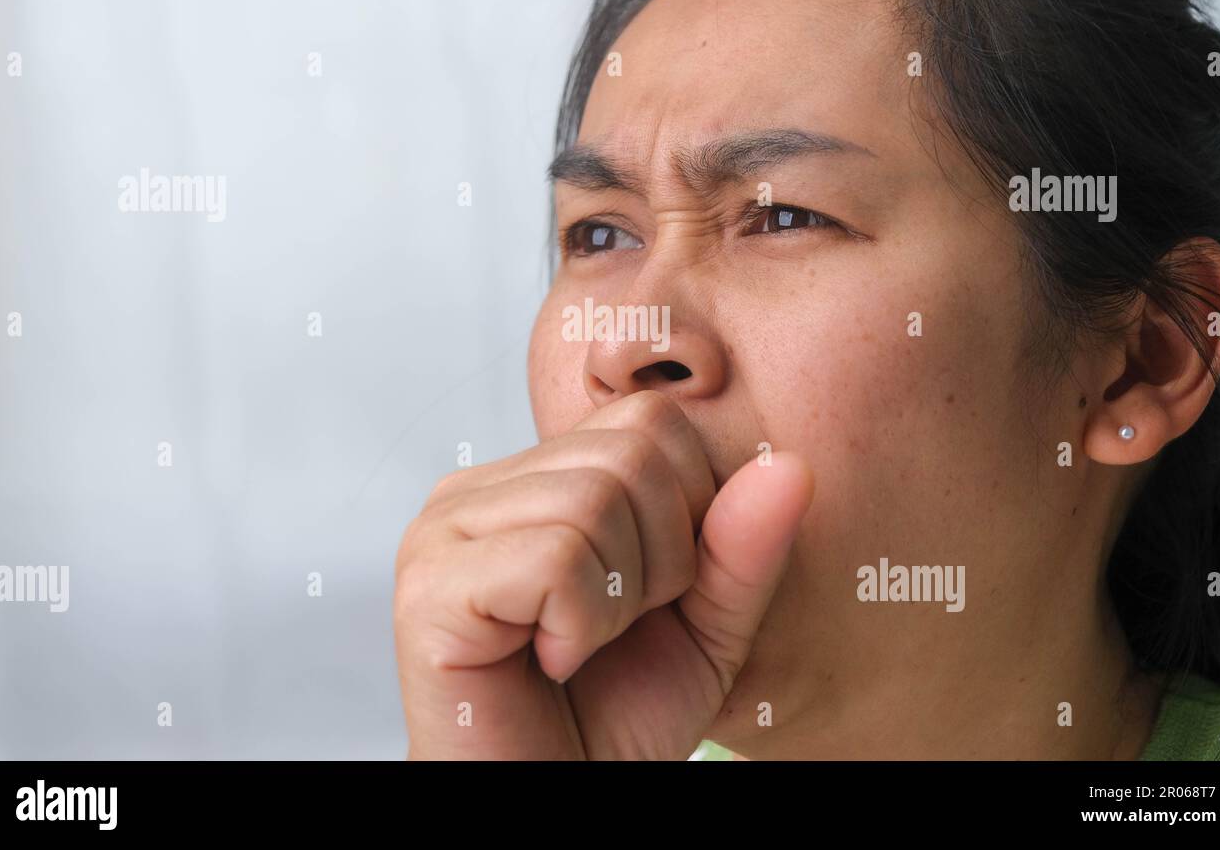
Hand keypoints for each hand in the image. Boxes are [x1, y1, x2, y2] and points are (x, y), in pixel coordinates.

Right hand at [393, 390, 813, 758]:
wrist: (553, 798)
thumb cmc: (615, 717)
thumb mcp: (707, 624)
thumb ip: (744, 545)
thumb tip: (789, 465)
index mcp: (532, 479)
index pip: (650, 421)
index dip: (688, 512)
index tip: (650, 594)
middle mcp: (477, 490)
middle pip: (629, 452)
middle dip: (661, 559)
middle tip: (614, 628)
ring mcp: (443, 531)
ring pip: (595, 501)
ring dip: (621, 600)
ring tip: (581, 647)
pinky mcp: (429, 586)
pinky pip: (556, 558)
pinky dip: (583, 624)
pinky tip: (552, 661)